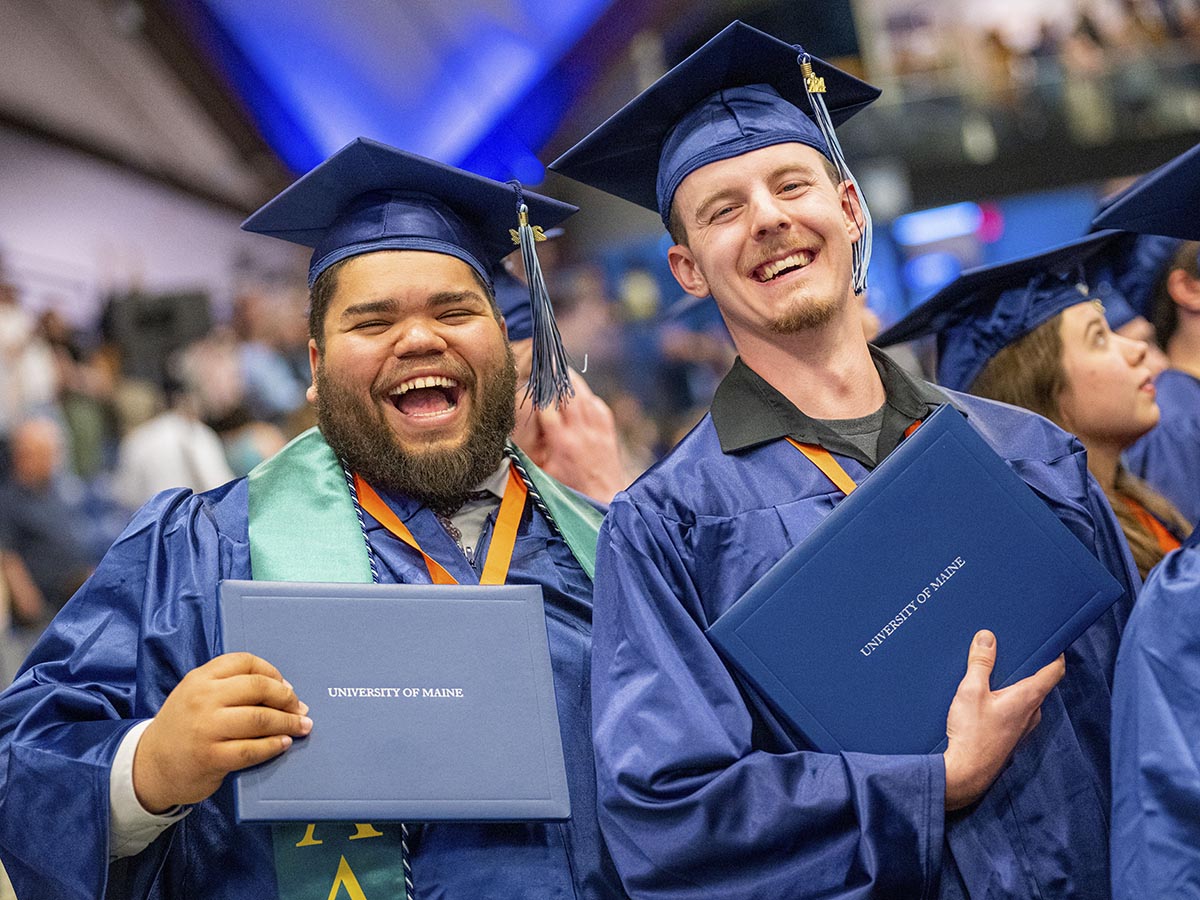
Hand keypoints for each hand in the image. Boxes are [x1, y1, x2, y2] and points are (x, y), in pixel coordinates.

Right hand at [133, 652, 310, 812]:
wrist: (149, 766)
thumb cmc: (183, 727)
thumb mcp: (196, 694)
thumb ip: (229, 686)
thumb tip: (283, 689)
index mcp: (200, 678)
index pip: (245, 662)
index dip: (272, 673)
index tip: (286, 686)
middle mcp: (203, 699)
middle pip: (258, 688)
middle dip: (287, 698)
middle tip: (300, 708)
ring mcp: (206, 728)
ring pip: (260, 718)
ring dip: (288, 722)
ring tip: (302, 726)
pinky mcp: (211, 757)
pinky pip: (253, 749)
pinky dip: (274, 745)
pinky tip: (284, 743)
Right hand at [511, 361, 627, 503]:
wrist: (603, 501)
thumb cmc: (568, 491)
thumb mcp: (542, 473)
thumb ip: (529, 450)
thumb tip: (512, 433)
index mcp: (561, 441)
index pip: (547, 405)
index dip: (538, 389)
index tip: (529, 375)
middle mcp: (581, 430)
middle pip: (568, 392)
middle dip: (555, 375)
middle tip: (545, 359)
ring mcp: (597, 428)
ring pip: (583, 394)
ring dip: (571, 382)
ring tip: (559, 370)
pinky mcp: (608, 429)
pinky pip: (596, 403)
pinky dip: (585, 396)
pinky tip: (578, 394)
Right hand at [942, 630, 1063, 810]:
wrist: (965, 773)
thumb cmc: (972, 733)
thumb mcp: (971, 690)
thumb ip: (980, 663)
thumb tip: (988, 637)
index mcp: (1029, 697)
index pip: (1054, 670)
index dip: (1055, 653)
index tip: (1049, 639)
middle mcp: (1033, 712)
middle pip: (1038, 682)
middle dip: (1027, 666)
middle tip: (1010, 649)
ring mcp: (1024, 727)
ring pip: (1026, 698)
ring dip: (1014, 684)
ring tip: (993, 671)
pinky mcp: (1011, 736)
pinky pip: (1016, 711)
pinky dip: (1006, 699)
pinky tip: (985, 697)